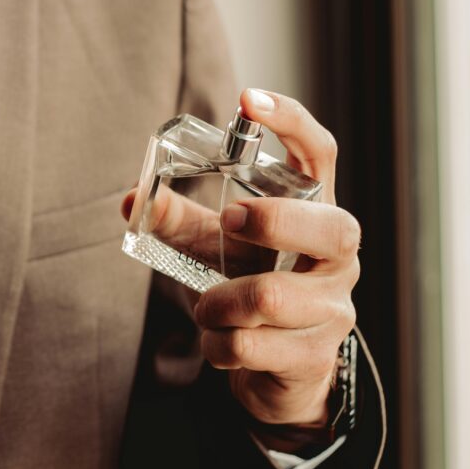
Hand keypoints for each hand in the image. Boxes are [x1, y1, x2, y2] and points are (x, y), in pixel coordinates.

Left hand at [194, 89, 359, 426]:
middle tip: (228, 220)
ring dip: (216, 305)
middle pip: (330, 228)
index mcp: (314, 212)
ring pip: (270, 298)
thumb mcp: (211, 246)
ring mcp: (334, 308)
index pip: (320, 156)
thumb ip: (176, 220)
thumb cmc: (246, 287)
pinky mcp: (316, 357)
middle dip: (271, 222)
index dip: (290, 123)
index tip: (248, 99)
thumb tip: (132, 198)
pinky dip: (216, 345)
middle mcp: (337, 257)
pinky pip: (250, 346)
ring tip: (207, 310)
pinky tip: (220, 344)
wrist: (274, 369)